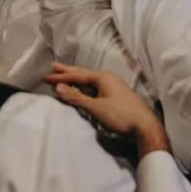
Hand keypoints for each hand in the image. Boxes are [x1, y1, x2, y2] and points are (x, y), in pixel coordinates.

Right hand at [45, 65, 165, 156]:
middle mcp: (107, 78)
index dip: (61, 77)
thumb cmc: (121, 115)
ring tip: (65, 74)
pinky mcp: (115, 94)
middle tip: (53, 66)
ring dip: (76, 78)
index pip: (77, 76)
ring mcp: (112, 86)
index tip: (46, 77)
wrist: (144, 125)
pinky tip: (83, 88)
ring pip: (89, 79)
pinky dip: (84, 86)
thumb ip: (77, 98)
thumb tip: (59, 88)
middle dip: (67, 71)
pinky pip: (94, 86)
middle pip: (83, 73)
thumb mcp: (96, 107)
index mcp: (102, 78)